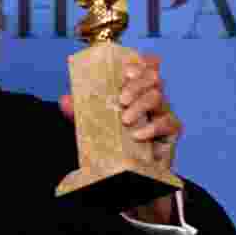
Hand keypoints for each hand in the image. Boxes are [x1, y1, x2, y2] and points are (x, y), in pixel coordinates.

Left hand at [60, 54, 182, 223]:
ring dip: (141, 105)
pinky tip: (137, 136)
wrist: (126, 171)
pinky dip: (152, 127)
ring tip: (125, 120)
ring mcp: (163, 112)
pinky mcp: (171, 131)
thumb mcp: (93, 124)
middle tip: (121, 99)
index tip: (126, 70)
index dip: (140, 63)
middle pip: (153, 78)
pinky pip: (168, 123)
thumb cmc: (113, 142)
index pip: (143, 67)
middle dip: (137, 84)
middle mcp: (150, 98)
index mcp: (134, 91)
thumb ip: (80, 112)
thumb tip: (64, 100)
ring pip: (159, 97)